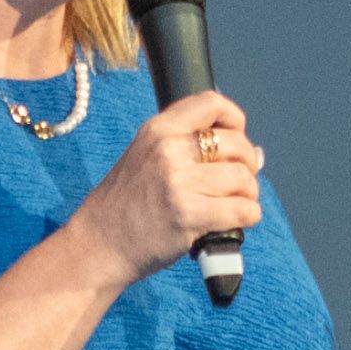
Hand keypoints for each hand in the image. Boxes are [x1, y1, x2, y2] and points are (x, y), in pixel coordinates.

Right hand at [79, 89, 261, 277]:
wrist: (97, 245)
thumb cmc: (124, 206)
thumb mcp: (144, 156)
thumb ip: (187, 147)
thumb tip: (253, 152)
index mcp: (158, 130)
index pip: (212, 104)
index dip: (235, 120)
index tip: (236, 137)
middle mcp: (168, 150)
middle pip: (237, 144)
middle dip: (248, 165)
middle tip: (239, 183)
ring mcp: (178, 183)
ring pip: (243, 178)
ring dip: (248, 195)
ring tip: (234, 205)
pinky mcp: (188, 216)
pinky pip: (242, 210)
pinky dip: (247, 217)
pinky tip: (235, 222)